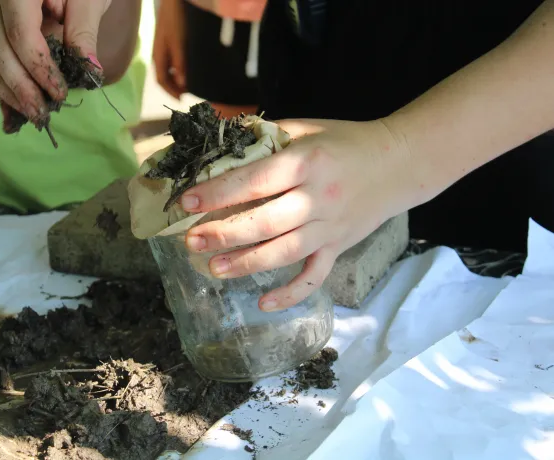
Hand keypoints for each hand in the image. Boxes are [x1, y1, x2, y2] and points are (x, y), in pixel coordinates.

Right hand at [0, 0, 110, 119]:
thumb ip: (84, 31)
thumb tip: (89, 70)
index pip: (20, 32)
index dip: (38, 68)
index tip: (60, 92)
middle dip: (19, 86)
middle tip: (42, 113)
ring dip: (8, 89)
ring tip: (33, 114)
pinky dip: (4, 82)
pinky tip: (18, 107)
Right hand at [153, 0, 186, 98]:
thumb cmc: (176, 18)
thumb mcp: (180, 42)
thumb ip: (180, 63)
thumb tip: (182, 84)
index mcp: (158, 56)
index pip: (161, 81)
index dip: (171, 92)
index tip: (183, 100)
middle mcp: (158, 54)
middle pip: (164, 77)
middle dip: (175, 87)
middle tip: (190, 93)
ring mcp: (163, 47)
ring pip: (168, 69)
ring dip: (178, 78)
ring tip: (191, 82)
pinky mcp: (169, 41)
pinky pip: (172, 60)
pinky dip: (180, 68)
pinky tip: (189, 67)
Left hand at [181, 119, 412, 310]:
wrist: (398, 163)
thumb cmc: (345, 142)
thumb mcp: (306, 127)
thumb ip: (265, 136)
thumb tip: (219, 144)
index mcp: (306, 162)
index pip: (255, 180)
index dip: (218, 193)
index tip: (187, 203)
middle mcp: (318, 198)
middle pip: (265, 222)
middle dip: (224, 234)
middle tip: (191, 242)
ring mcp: (330, 227)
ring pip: (284, 252)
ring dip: (247, 264)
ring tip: (215, 269)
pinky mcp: (338, 247)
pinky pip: (315, 276)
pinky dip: (291, 294)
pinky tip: (263, 303)